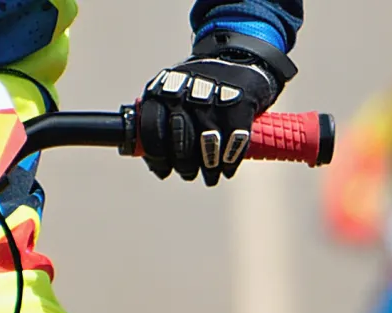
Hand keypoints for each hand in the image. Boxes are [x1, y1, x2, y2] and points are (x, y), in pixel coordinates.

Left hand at [135, 31, 294, 185]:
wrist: (242, 57)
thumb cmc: (203, 84)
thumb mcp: (174, 90)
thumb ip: (161, 118)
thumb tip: (149, 158)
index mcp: (162, 89)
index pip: (151, 131)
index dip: (156, 158)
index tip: (164, 170)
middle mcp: (184, 92)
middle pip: (180, 145)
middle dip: (185, 167)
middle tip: (189, 174)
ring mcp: (212, 98)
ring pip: (207, 148)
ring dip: (209, 170)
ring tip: (211, 177)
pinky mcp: (239, 105)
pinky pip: (232, 145)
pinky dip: (230, 163)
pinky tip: (227, 169)